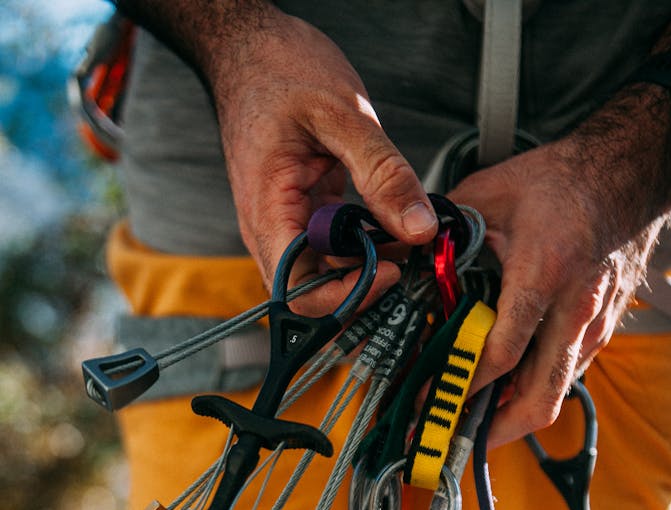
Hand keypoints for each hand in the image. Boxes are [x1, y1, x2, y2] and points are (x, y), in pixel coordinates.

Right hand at [201, 6, 437, 310]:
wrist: (247, 50)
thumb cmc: (279, 71)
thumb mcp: (343, 115)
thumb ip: (384, 174)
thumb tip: (420, 228)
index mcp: (270, 213)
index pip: (299, 291)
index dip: (347, 295)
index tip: (389, 270)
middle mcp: (270, 231)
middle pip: (313, 295)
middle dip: (363, 289)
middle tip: (406, 258)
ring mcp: (282, 227)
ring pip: (325, 277)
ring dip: (366, 269)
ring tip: (403, 237)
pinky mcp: (299, 218)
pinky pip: (330, 253)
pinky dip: (362, 247)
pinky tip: (387, 224)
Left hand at [451, 139, 661, 446]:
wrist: (623, 174)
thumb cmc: (560, 183)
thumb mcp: (488, 198)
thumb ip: (443, 239)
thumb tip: (397, 263)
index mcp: (544, 275)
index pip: (501, 354)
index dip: (461, 387)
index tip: (426, 402)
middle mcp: (575, 310)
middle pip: (539, 399)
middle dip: (494, 432)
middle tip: (453, 441)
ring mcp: (593, 326)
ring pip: (553, 394)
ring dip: (510, 416)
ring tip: (468, 423)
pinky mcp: (600, 331)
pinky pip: (564, 376)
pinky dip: (530, 391)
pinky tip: (500, 392)